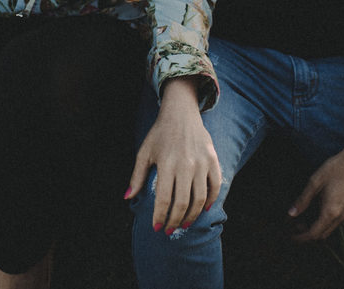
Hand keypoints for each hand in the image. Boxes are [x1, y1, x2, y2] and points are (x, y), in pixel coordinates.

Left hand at [126, 79, 219, 234]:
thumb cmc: (160, 134)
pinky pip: (215, 186)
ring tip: (184, 224)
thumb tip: (128, 197)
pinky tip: (203, 208)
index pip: (164, 198)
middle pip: (182, 203)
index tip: (157, 228)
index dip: (161, 216)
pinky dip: (211, 200)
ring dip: (192, 215)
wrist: (181, 113)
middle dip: (175, 221)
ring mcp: (201, 163)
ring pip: (200, 198)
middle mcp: (185, 165)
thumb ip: (137, 176)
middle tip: (170, 231)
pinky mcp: (213, 160)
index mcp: (166, 163)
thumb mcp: (144, 152)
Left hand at [287, 146, 343, 241]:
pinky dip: (332, 220)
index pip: (314, 233)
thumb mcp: (315, 181)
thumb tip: (291, 213)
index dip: (302, 237)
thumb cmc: (337, 168)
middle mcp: (343, 216)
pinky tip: (327, 208)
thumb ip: (303, 200)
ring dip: (322, 226)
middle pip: (324, 234)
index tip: (293, 237)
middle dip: (309, 232)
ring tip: (311, 215)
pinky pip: (343, 221)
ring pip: (334, 228)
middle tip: (298, 223)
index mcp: (331, 212)